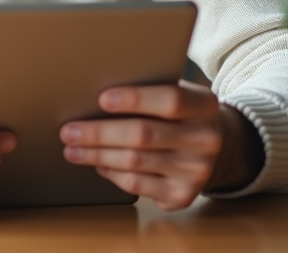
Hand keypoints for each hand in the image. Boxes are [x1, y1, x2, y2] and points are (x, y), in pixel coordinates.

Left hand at [59, 80, 261, 210]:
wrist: (219, 147)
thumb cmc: (182, 114)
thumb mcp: (180, 93)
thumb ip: (150, 91)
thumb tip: (95, 93)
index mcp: (205, 105)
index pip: (170, 100)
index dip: (134, 99)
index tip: (101, 98)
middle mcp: (206, 139)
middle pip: (144, 135)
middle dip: (99, 133)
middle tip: (69, 130)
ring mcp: (196, 171)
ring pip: (135, 162)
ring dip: (96, 155)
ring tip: (72, 148)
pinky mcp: (182, 195)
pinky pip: (137, 185)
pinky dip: (111, 173)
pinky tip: (97, 163)